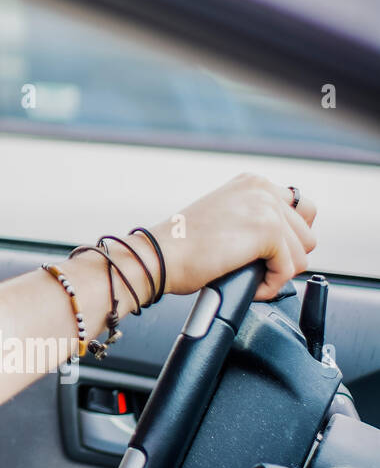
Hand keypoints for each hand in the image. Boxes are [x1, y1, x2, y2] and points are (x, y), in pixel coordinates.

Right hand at [153, 173, 317, 299]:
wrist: (159, 256)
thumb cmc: (182, 245)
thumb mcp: (226, 216)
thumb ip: (256, 217)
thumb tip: (287, 241)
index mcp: (253, 182)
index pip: (302, 209)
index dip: (290, 237)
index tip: (269, 250)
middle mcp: (263, 189)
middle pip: (307, 235)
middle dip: (285, 257)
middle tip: (255, 265)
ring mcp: (267, 208)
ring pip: (301, 255)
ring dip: (276, 273)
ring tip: (246, 274)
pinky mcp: (268, 231)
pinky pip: (288, 271)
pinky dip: (269, 285)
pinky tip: (247, 283)